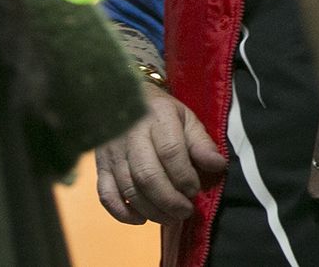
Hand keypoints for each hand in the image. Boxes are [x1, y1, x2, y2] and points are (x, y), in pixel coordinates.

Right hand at [94, 82, 227, 223]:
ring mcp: (112, 153)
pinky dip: (123, 213)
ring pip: (128, 189)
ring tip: (171, 218)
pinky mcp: (100, 167)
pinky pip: (107, 195)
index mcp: (158, 118)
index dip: (184, 176)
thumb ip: (201, 143)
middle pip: (147, 175)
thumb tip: (218, 165)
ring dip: (151, 210)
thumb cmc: (162, 114)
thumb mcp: (187, 119)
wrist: (125, 100)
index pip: (170, 152)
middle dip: (169, 200)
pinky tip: (141, 219)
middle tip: (185, 212)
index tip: (195, 190)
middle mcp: (131, 136)